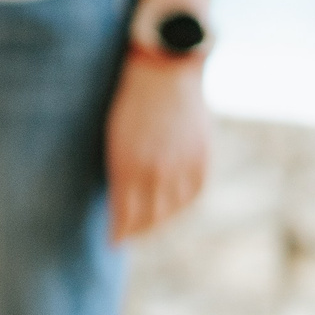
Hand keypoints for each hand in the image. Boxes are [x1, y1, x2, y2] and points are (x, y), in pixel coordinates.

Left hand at [106, 55, 211, 242]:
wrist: (164, 72)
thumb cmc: (129, 105)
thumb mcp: (113, 140)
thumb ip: (118, 174)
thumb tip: (119, 204)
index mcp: (127, 168)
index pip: (124, 217)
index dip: (119, 233)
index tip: (112, 243)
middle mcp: (156, 172)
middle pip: (149, 219)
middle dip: (137, 231)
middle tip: (130, 236)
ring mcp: (182, 165)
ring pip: (173, 210)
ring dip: (161, 222)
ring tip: (150, 226)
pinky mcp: (201, 157)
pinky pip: (194, 193)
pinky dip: (184, 205)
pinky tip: (174, 209)